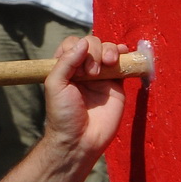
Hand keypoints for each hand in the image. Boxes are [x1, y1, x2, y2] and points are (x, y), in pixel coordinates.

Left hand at [40, 34, 128, 160]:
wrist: (81, 139)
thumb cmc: (63, 114)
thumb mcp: (55, 85)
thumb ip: (66, 62)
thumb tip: (84, 42)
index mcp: (65, 67)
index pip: (73, 44)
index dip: (78, 48)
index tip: (79, 66)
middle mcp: (83, 69)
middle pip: (92, 44)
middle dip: (95, 51)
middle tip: (92, 73)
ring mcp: (101, 75)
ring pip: (108, 49)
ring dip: (110, 50)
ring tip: (108, 63)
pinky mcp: (117, 84)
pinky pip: (122, 63)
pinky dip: (124, 54)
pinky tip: (124, 53)